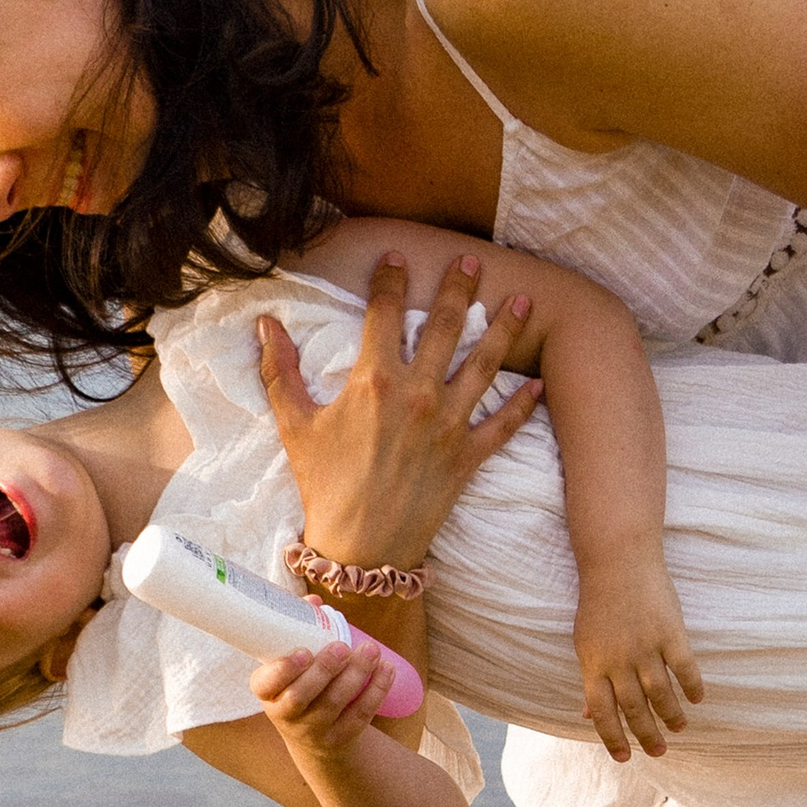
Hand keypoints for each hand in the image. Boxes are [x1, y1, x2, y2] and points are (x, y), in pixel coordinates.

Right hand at [251, 638, 396, 764]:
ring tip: (371, 649)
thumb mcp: (290, 666)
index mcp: (267, 692)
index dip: (283, 670)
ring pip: (334, 703)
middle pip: (301, 696)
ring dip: (356, 674)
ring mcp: (314, 730)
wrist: (314, 739)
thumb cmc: (300, 685)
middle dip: (324, 669)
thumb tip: (315, 601)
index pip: (265, 684)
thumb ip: (298, 630)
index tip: (304, 651)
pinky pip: (360, 715)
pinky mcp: (341, 737)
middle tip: (342, 647)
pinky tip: (387, 668)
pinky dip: (376, 690)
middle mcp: (286, 715)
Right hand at [255, 249, 539, 566]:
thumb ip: (280, 371)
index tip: (399, 258)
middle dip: (460, 288)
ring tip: (523, 301)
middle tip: (473, 261)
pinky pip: (504, 424)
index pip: (385, 314)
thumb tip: (265, 324)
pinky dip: (525, 404)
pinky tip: (541, 382)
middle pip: (445, 327)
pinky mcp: (468, 456)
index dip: (392, 280)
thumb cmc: (324, 485)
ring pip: (485, 365)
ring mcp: (448, 425)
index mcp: (373, 380)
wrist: (361, 548)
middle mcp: (417, 394)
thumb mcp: (295, 425)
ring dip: (506, 330)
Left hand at [573, 549, 705, 760]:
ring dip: (671, 716)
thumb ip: (590, 679)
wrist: (618, 560)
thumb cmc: (599, 603)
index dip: (613, 739)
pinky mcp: (670, 632)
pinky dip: (693, 687)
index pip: (602, 713)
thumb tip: (586, 714)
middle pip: (634, 709)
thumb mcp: (585, 642)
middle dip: (647, 736)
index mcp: (593, 664)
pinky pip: (685, 668)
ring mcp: (646, 647)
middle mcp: (619, 660)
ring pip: (661, 695)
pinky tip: (698, 699)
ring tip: (679, 728)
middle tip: (659, 751)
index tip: (625, 757)